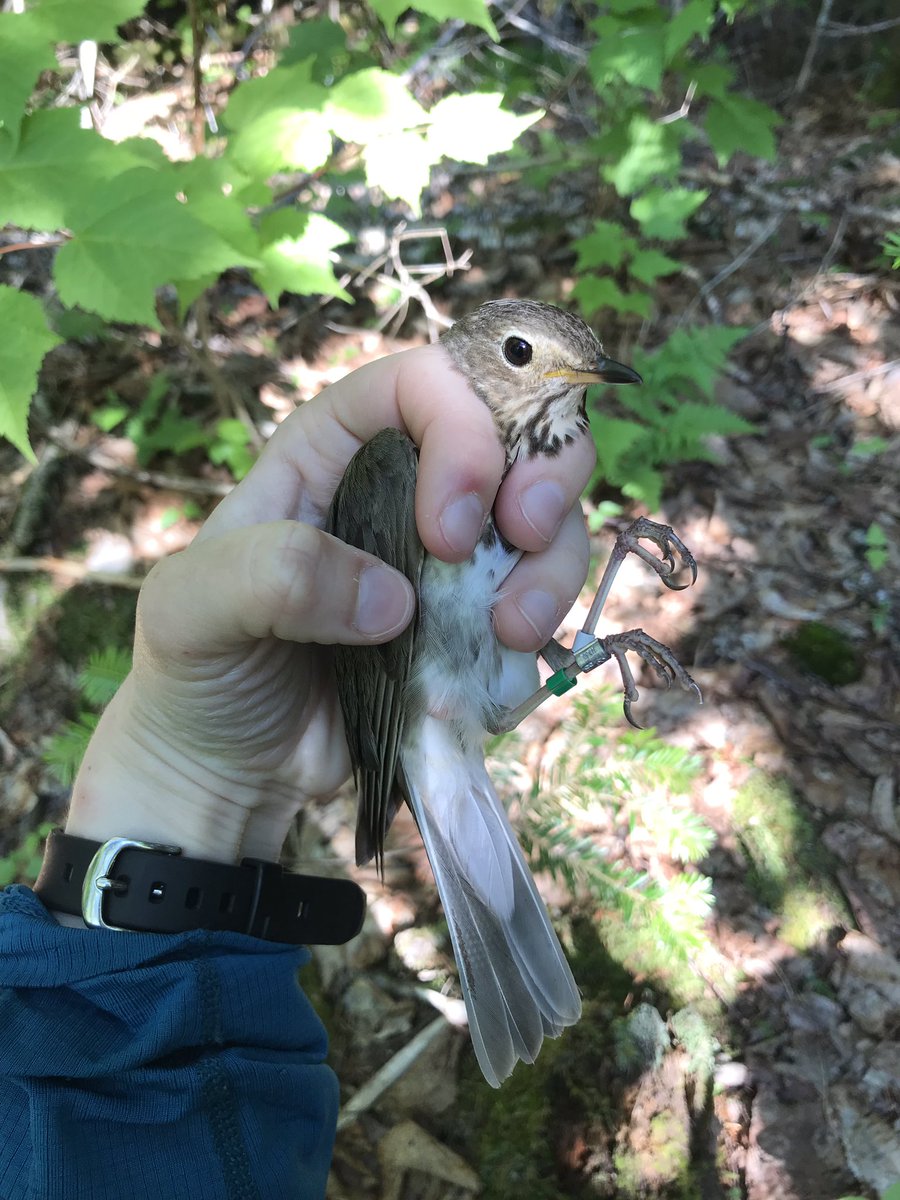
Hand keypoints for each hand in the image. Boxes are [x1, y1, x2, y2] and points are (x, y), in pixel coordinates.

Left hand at [66, 345, 595, 864]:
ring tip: (510, 633)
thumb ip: (275, 574)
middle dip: (545, 474)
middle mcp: (404, 488)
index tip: (447, 528)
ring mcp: (449, 559)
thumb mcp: (193, 609)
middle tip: (523, 535)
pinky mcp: (475, 624)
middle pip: (515, 430)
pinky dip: (541, 633)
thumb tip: (394, 599)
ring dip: (552, 566)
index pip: (421, 384)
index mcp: (331, 453)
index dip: (460, 427)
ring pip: (548, 518)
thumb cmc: (199, 670)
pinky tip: (492, 678)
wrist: (232, 768)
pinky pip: (543, 603)